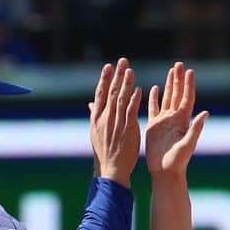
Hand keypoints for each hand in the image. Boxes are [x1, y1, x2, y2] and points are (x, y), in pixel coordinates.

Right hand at [89, 57, 141, 185]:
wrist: (111, 168)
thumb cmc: (105, 151)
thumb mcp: (96, 132)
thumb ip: (95, 115)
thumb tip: (91, 104)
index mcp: (97, 118)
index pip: (100, 93)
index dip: (104, 79)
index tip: (108, 66)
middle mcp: (105, 118)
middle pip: (111, 92)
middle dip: (117, 75)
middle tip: (122, 61)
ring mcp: (116, 123)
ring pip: (121, 99)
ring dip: (126, 83)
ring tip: (130, 70)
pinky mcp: (127, 129)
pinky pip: (130, 111)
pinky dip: (134, 100)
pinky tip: (138, 89)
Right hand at [145, 61, 208, 179]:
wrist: (165, 172)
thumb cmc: (178, 161)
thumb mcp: (188, 144)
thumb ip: (196, 129)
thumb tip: (205, 113)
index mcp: (183, 121)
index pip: (187, 98)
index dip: (188, 84)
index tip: (189, 71)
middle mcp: (175, 119)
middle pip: (177, 94)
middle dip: (178, 79)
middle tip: (179, 64)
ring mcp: (164, 122)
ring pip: (167, 98)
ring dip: (169, 85)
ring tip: (171, 71)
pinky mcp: (154, 127)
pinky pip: (154, 109)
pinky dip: (154, 98)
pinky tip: (153, 88)